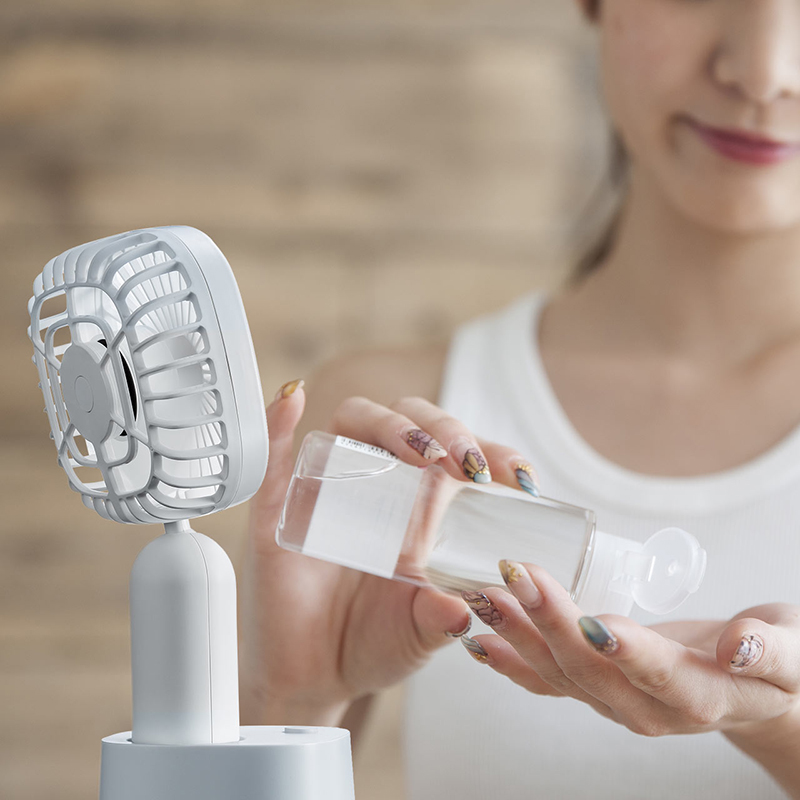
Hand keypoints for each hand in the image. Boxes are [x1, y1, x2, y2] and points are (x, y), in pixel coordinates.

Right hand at [239, 385, 540, 724]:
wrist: (316, 678)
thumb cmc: (376, 642)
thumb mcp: (421, 632)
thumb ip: (442, 619)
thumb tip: (462, 608)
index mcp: (423, 499)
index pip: (460, 451)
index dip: (492, 451)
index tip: (521, 478)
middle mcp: (380, 480)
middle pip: (411, 420)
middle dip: (446, 430)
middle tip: (467, 464)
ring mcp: (331, 486)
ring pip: (356, 420)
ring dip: (392, 425)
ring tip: (423, 453)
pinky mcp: (282, 507)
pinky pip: (276, 455)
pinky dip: (280, 423)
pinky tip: (293, 398)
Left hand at [460, 563, 799, 791]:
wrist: (755, 688)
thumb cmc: (780, 663)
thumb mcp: (795, 652)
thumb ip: (773, 651)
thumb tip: (740, 645)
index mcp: (702, 698)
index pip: (661, 678)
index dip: (628, 652)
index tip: (593, 620)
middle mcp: (649, 710)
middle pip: (592, 671)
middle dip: (551, 622)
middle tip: (518, 573)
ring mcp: (616, 703)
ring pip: (559, 674)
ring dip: (519, 634)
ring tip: (485, 595)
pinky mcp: (597, 689)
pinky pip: (548, 681)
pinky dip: (511, 660)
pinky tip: (477, 638)